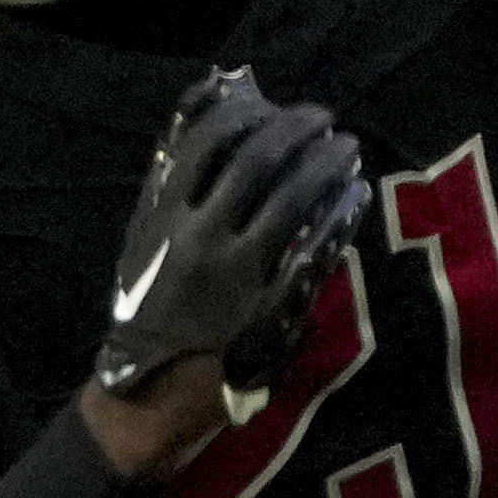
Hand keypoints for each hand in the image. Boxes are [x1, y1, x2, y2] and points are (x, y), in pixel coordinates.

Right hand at [88, 68, 363, 409]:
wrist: (150, 391)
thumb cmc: (147, 306)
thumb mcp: (144, 242)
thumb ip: (169, 187)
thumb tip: (200, 126)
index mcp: (161, 219)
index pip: (208, 142)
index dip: (249, 114)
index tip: (275, 107)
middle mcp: (198, 240)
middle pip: (259, 161)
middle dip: (300, 130)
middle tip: (326, 120)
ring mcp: (238, 274)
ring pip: (296, 199)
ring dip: (329, 165)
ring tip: (348, 151)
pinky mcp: (270, 306)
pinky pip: (317, 250)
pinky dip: (341, 217)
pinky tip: (354, 198)